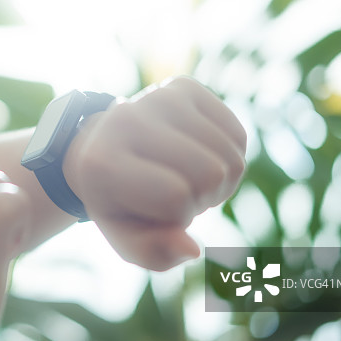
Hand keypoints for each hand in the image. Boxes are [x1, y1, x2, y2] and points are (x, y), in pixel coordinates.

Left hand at [63, 77, 246, 270]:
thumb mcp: (127, 237)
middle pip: (211, 172)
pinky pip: (238, 136)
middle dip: (203, 198)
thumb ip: (155, 254)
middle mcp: (126, 119)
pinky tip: (199, 156)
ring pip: (230, 156)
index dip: (180, 216)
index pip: (177, 196)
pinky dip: (229, 157)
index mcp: (101, 162)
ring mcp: (157, 97)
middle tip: (177, 195)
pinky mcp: (184, 86)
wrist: (105, 148)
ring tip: (186, 177)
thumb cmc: (119, 201)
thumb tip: (192, 249)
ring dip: (219, 180)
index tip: (158, 210)